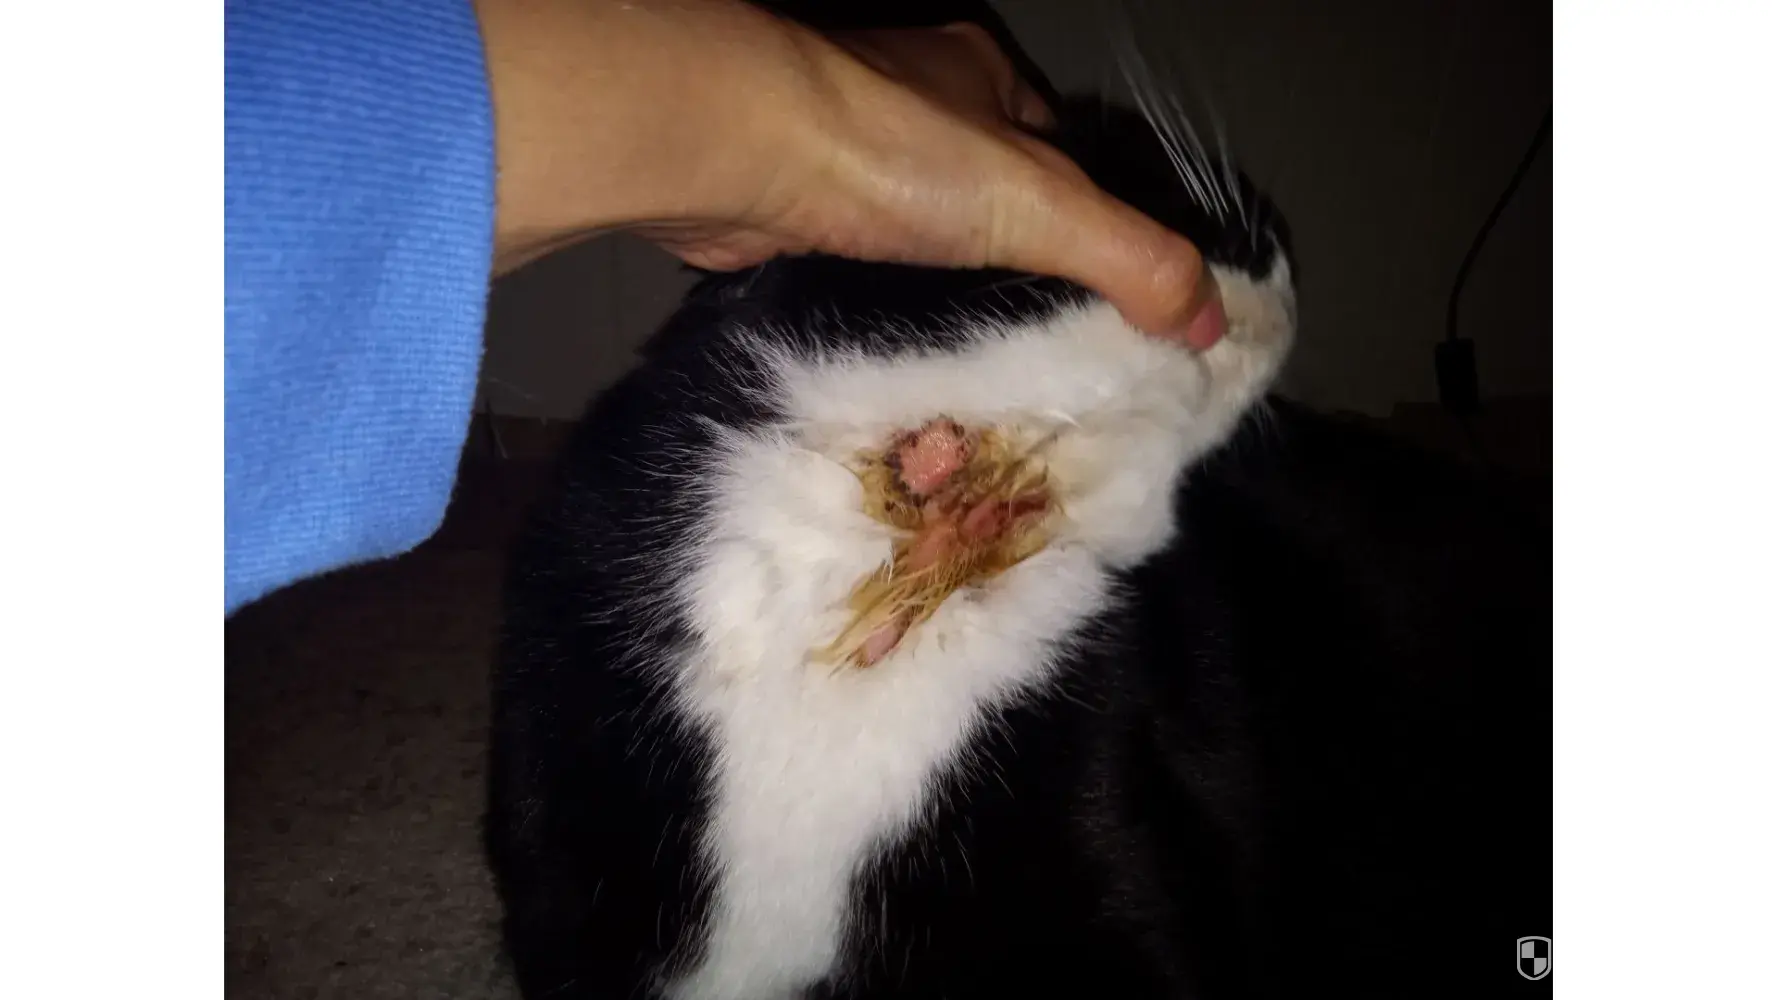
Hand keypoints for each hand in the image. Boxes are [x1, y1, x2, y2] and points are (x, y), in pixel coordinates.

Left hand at [473, 0, 1223, 347]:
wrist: (724, 149)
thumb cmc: (888, 151)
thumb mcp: (1038, 203)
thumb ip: (1130, 257)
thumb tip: (1212, 322)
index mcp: (987, 79)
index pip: (1070, 161)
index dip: (1101, 232)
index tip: (1120, 314)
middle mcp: (917, 106)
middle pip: (994, 202)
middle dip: (1019, 276)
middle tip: (1052, 363)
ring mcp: (847, 154)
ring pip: (924, 240)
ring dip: (946, 300)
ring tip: (985, 378)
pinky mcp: (790, 206)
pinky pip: (861, 268)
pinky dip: (883, 310)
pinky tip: (900, 359)